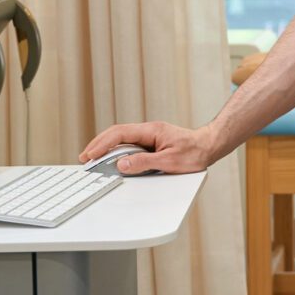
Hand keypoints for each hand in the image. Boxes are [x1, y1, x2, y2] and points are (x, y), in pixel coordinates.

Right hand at [79, 120, 216, 173]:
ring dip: (106, 147)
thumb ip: (144, 163)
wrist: (209, 146)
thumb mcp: (169, 162)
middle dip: (98, 144)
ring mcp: (149, 136)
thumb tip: (122, 164)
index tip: (90, 155)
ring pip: (122, 138)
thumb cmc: (194, 153)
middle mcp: (148, 130)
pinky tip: (111, 158)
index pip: (120, 134)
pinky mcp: (152, 142)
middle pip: (117, 134)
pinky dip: (117, 150)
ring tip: (93, 159)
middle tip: (84, 157)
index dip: (102, 144)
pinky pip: (130, 144)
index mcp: (151, 131)